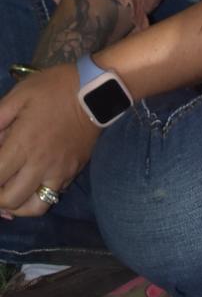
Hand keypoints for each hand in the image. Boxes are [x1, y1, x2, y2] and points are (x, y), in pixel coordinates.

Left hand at [0, 64, 99, 216]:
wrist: (96, 90)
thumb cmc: (55, 88)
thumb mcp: (20, 94)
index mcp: (24, 144)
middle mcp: (41, 164)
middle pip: (10, 199)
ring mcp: (60, 171)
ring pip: (34, 208)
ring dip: (17, 206)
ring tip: (11, 192)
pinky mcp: (74, 172)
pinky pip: (53, 196)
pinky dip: (38, 197)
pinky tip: (32, 185)